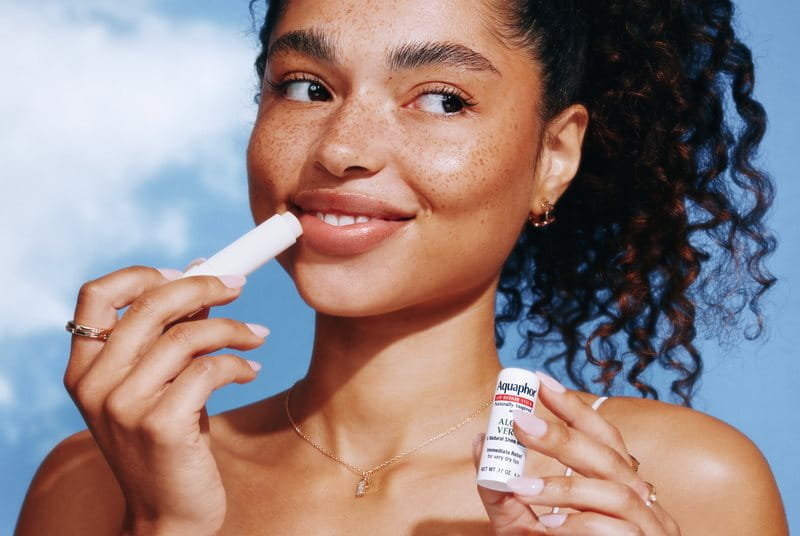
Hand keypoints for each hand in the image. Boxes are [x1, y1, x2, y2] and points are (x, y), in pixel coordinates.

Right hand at [63, 265, 267, 534]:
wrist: (168, 513)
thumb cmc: (169, 439)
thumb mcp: (160, 381)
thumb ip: (171, 330)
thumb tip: (200, 269)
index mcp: (84, 368)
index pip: (95, 295)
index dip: (142, 274)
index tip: (185, 272)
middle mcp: (94, 385)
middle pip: (150, 304)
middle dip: (204, 286)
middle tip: (239, 286)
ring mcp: (124, 406)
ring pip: (188, 335)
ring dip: (233, 329)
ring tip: (258, 338)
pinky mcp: (160, 426)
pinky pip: (210, 370)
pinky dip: (239, 364)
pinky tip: (251, 372)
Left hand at [476, 372, 680, 534]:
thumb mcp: (523, 525)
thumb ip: (502, 489)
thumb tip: (480, 442)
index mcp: (618, 486)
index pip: (603, 436)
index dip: (574, 406)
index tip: (540, 380)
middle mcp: (641, 502)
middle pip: (608, 456)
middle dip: (562, 436)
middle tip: (518, 421)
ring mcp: (649, 530)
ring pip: (615, 493)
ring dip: (565, 487)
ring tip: (522, 488)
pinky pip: (615, 533)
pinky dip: (579, 526)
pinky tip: (547, 527)